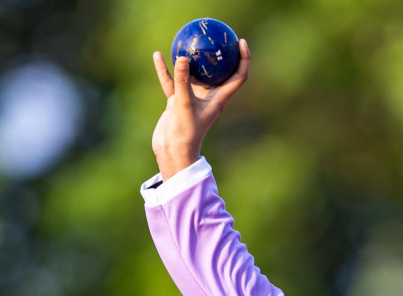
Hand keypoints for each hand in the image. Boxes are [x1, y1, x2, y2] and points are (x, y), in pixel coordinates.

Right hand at [151, 38, 250, 179]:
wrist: (172, 152)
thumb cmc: (185, 133)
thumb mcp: (183, 105)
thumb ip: (183, 81)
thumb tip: (183, 58)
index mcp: (219, 99)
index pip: (238, 76)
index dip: (243, 59)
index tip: (240, 42)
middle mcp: (209, 97)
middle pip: (218, 72)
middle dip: (218, 55)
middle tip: (215, 37)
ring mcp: (192, 99)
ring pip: (193, 75)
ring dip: (189, 61)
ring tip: (185, 42)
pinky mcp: (177, 101)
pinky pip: (173, 81)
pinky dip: (166, 70)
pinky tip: (158, 56)